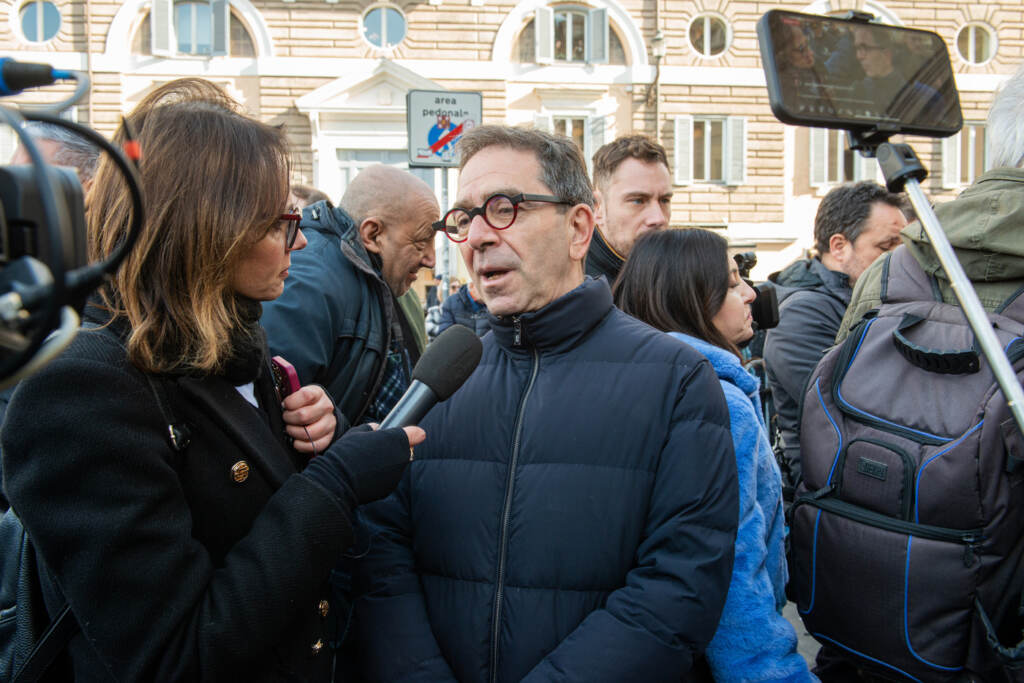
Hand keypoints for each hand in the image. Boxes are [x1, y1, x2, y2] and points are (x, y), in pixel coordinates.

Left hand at [282, 385, 335, 453]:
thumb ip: (290, 397)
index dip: (291, 402)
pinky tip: (296, 440)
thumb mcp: (299, 395)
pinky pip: (313, 445)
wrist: (321, 413)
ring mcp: (329, 423)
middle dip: (289, 419)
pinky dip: (300, 445)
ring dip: (294, 432)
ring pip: (308, 433)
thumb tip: (281, 406)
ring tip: (290, 429)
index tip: (285, 405)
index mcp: (318, 393)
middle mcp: (326, 407)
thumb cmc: (305, 404)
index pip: (306, 396)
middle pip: (304, 416)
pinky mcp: (329, 438)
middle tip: (286, 418)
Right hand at [302, 423, 427, 505]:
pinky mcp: (389, 488)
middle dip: (395, 450)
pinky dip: (381, 476)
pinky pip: (388, 478)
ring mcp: (396, 475)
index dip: (413, 434)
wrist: (337, 480)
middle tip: (376, 450)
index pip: (417, 434)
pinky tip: (366, 474)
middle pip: (405, 451)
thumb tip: (376, 428)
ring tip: (367, 463)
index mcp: (395, 440)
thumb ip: (372, 428)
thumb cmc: (346, 453)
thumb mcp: (357, 432)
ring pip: (396, 466)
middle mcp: (401, 458)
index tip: (413, 433)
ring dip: (388, 464)